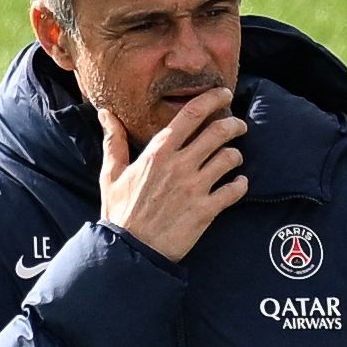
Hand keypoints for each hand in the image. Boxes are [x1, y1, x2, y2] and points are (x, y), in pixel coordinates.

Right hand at [99, 98, 248, 262]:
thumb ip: (114, 142)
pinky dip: (240, 185)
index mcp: (158, 153)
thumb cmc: (119, 213)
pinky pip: (235, 189)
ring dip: (236, 156)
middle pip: (220, 131)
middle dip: (234, 124)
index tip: (223, 94)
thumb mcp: (111, 175)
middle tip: (238, 126)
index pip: (192, 114)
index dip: (213, 99)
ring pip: (230, 157)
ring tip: (233, 160)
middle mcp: (180, 166)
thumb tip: (105, 114)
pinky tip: (237, 185)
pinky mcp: (206, 210)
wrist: (128, 252)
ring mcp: (195, 188)